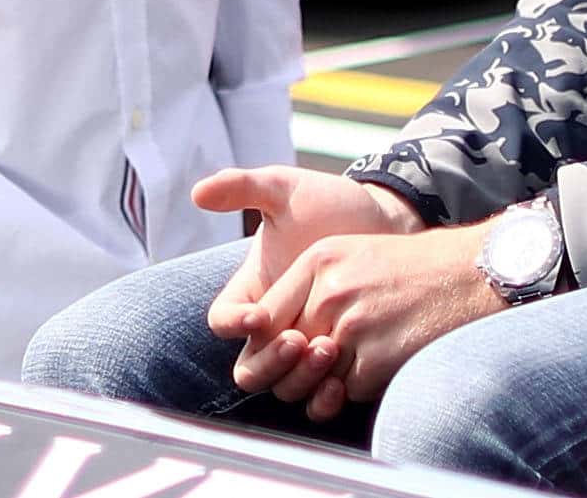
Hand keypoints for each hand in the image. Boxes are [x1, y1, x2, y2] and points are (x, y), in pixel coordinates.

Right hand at [194, 166, 421, 404]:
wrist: (388, 223)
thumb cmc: (332, 203)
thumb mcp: (287, 190)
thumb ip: (244, 187)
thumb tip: (198, 192)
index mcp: (253, 290)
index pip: (223, 319)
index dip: (232, 323)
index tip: (257, 317)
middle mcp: (273, 325)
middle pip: (248, 365)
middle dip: (267, 360)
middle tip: (298, 341)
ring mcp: (305, 346)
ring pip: (280, 385)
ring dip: (297, 377)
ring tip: (328, 349)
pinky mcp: (336, 363)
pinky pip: (317, 396)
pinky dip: (322, 398)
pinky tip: (340, 385)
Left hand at [236, 222, 502, 421]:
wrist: (470, 272)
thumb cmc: (408, 267)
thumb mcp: (347, 256)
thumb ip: (302, 290)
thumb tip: (266, 338)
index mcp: (317, 263)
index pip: (260, 323)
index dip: (268, 347)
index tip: (286, 351)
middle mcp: (329, 292)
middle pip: (283, 358)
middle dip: (297, 371)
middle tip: (322, 362)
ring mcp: (354, 326)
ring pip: (314, 380)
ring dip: (332, 380)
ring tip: (359, 356)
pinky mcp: (378, 358)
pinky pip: (349, 392)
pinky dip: (363, 385)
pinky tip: (386, 358)